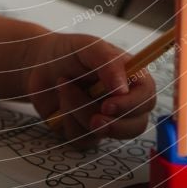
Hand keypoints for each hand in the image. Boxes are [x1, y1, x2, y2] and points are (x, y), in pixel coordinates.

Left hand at [23, 32, 156, 149]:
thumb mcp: (89, 47)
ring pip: (105, 133)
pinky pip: (83, 140)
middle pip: (136, 125)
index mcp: (130, 77)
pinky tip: (61, 102)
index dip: (132, 105)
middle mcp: (122, 100)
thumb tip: (124, 89)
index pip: (147, 97)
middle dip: (113, 124)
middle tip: (93, 117)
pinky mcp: (85, 132)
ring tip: (64, 85)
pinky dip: (68, 121)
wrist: (38, 65)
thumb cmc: (69, 51)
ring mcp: (105, 118)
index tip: (108, 105)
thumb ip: (108, 63)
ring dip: (80, 111)